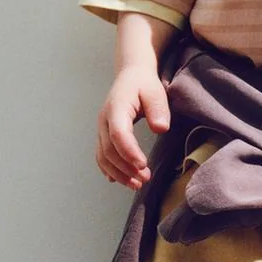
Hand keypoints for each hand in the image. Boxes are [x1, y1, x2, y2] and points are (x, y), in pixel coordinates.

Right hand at [96, 66, 170, 188]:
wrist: (131, 76)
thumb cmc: (144, 84)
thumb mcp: (155, 92)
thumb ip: (158, 109)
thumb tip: (160, 128)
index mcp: (116, 108)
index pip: (118, 134)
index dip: (129, 152)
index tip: (143, 165)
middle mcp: (104, 120)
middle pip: (109, 150)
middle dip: (125, 168)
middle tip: (145, 179)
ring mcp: (101, 129)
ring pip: (103, 156)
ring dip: (118, 173)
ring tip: (137, 184)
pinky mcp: (103, 135)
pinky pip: (102, 156)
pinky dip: (110, 170)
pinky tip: (121, 180)